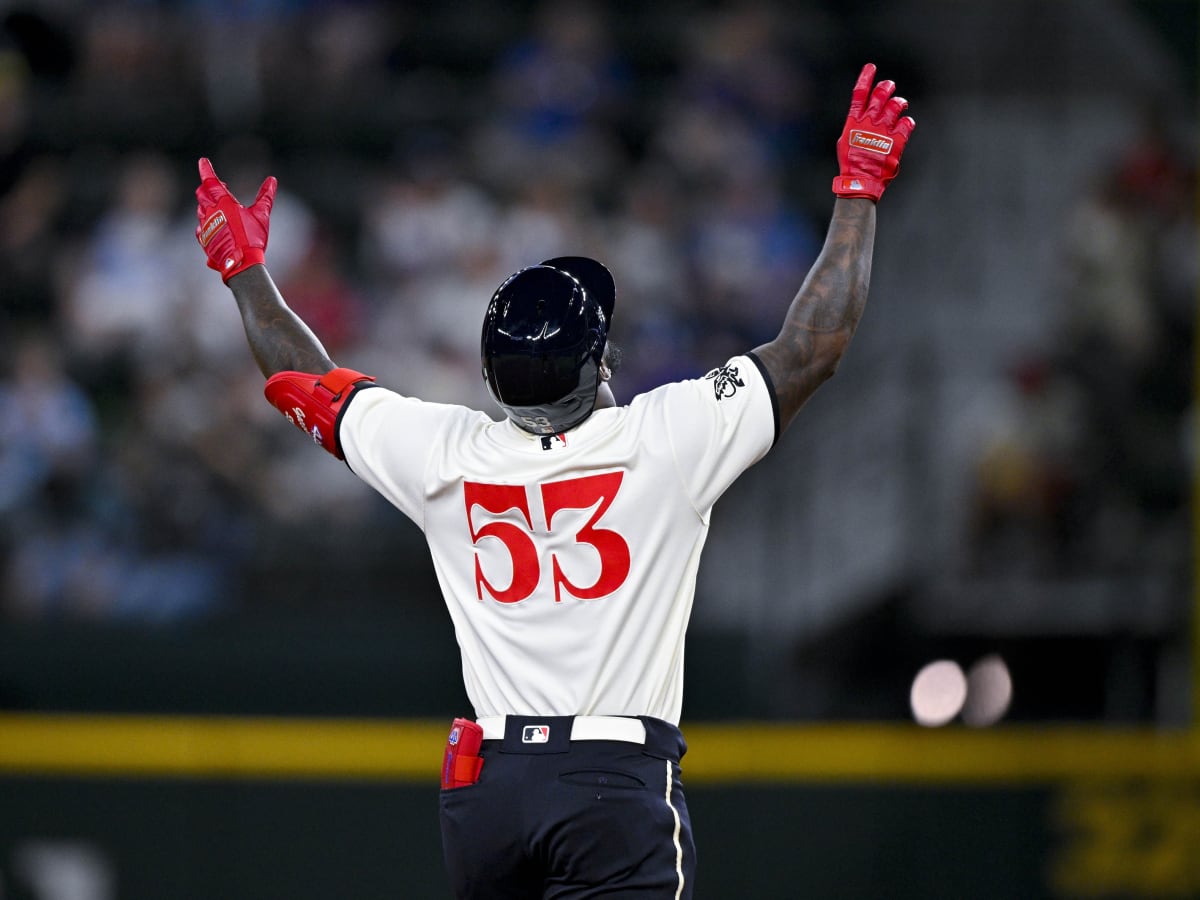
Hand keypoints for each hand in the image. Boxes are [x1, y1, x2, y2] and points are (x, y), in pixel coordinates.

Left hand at [194, 157, 277, 282]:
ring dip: (207, 206)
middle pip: (202, 194)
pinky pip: (200, 228)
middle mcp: (210, 212)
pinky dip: (206, 224)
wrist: (241, 263)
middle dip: (207, 188)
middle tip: (218, 186)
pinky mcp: (204, 241)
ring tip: (218, 208)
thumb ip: (266, 197)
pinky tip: (214, 227)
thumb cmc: (253, 238)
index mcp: (223, 203)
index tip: (203, 161)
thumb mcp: (262, 215)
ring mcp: (205, 227)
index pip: (210, 181)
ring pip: (200, 211)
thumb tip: (272, 181)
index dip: (206, 169)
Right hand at [832, 63, 915, 201]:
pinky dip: (907, 121)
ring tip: (901, 105)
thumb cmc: (851, 163)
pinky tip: (906, 123)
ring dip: (899, 102)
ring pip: (896, 105)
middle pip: (880, 94)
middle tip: (889, 87)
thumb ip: (855, 126)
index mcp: (854, 121)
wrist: (861, 181)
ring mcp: (883, 130)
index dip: (866, 78)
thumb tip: (862, 116)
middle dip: (886, 87)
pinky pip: (907, 123)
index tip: (871, 67)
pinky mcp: (897, 141)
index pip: (860, 93)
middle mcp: (869, 122)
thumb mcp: (845, 141)